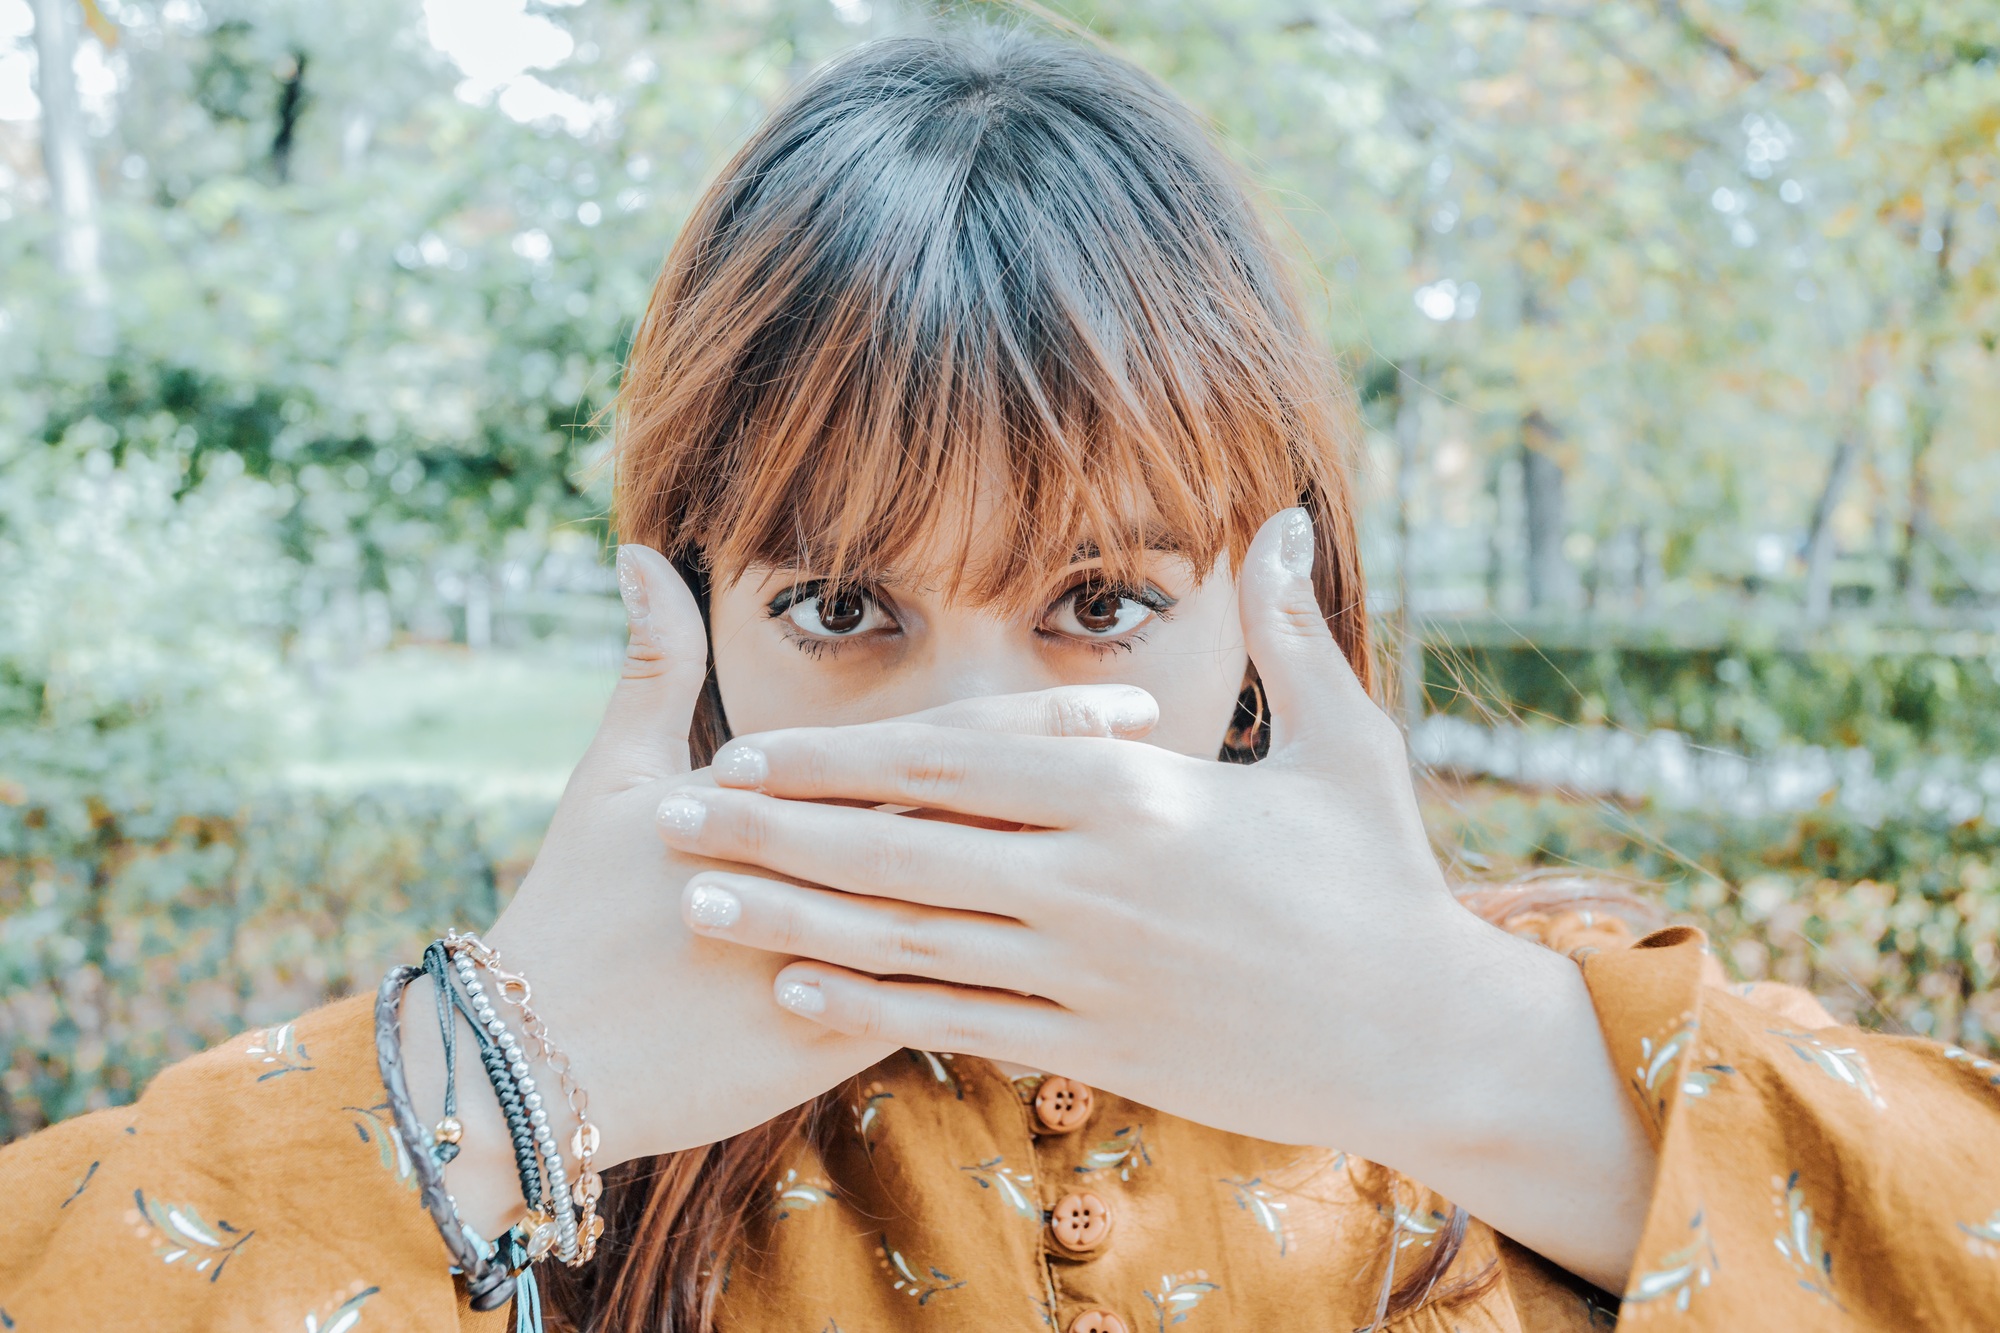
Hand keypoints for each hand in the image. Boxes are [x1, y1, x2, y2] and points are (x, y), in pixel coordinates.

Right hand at [403, 545, 1163, 1240]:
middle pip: (986, 823)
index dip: (1040, 726)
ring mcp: (842, 958)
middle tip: (1176, 765)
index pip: (944, 754)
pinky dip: (1018, 1000)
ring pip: (983, 917)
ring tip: (1157, 863)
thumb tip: (641, 551)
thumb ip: (652, 662)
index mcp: (798, 803)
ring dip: (1073, 885)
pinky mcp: (831, 1040)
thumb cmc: (573, 907)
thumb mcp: (617, 773)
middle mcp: (834, 874)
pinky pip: (945, 1015)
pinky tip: (1102, 991)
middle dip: (1085, 791)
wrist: (527, 1054)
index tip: (1121, 703)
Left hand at [655, 510, 1653, 1290]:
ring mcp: (1090, 976)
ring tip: (699, 903)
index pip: (953, 762)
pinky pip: (963, 1024)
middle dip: (775, 832)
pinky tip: (798, 987)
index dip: (836, 754)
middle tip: (670, 819)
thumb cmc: (1383, 881)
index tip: (745, 744)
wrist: (1423, 1038)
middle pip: (900, 849)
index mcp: (1138, 794)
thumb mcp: (1344, 742)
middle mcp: (1093, 883)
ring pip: (909, 942)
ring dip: (795, 919)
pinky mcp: (1101, 1052)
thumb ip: (1286, 629)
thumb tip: (1280, 514)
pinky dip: (875, 1005)